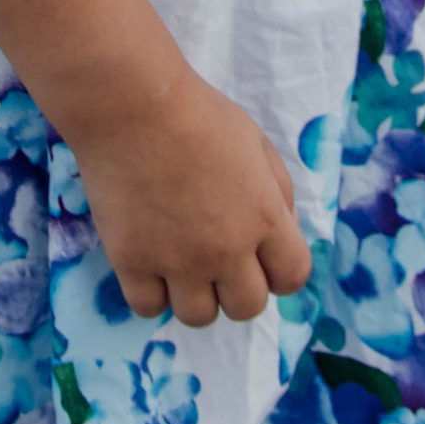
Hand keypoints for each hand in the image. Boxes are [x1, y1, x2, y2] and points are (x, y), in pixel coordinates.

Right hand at [74, 70, 312, 327]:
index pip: (292, 277)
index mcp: (263, 217)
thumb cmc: (199, 115)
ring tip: (181, 265)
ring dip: (195, 296)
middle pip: (247, 307)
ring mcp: (177, 259)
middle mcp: (225, 248)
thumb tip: (285, 233)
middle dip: (238, 289)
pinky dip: (151, 293)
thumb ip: (278, 193)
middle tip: (219, 262)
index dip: (280, 272)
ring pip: (198, 317)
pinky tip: (150, 264)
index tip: (262, 259)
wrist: (133, 106)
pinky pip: (148, 307)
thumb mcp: (257, 144)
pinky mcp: (132, 261)